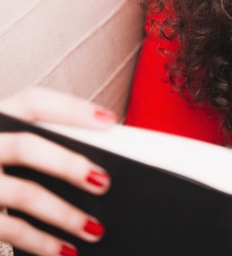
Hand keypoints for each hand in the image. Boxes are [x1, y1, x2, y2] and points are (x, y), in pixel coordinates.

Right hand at [0, 87, 116, 255]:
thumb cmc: (0, 168)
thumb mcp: (10, 149)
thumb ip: (43, 149)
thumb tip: (97, 171)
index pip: (32, 102)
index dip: (71, 109)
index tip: (109, 121)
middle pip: (25, 146)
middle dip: (68, 163)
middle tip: (104, 181)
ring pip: (22, 193)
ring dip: (64, 214)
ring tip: (95, 228)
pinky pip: (8, 228)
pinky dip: (42, 242)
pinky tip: (66, 250)